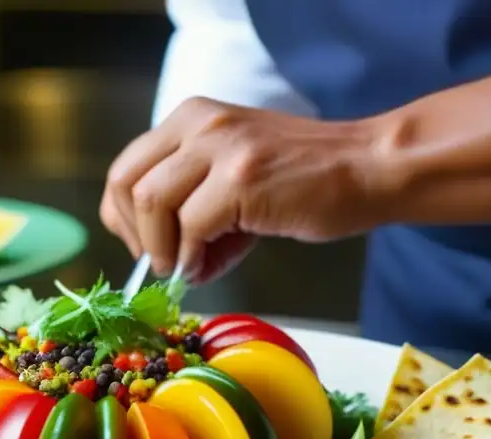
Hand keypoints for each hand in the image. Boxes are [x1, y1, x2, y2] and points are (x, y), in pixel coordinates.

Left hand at [99, 96, 384, 282]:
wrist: (367, 169)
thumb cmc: (305, 180)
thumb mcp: (234, 177)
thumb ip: (193, 207)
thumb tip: (165, 261)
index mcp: (190, 119)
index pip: (125, 169)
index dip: (123, 218)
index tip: (146, 248)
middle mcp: (198, 124)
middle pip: (125, 184)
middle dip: (135, 236)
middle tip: (162, 264)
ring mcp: (219, 147)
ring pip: (150, 204)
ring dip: (162, 249)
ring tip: (191, 267)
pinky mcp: (240, 178)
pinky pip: (190, 226)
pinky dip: (192, 257)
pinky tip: (213, 265)